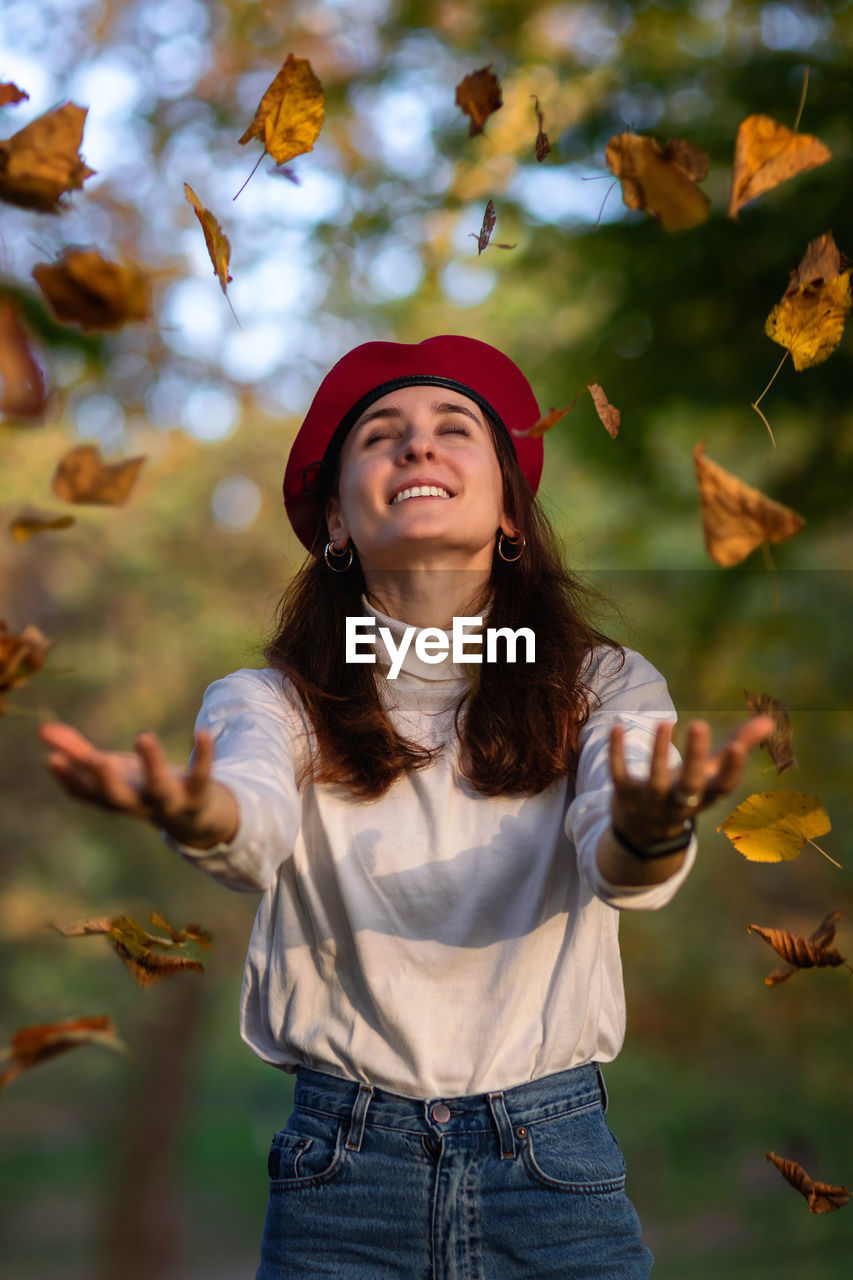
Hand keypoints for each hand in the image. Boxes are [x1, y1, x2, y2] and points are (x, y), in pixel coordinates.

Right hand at [37, 721, 237, 847]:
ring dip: (152, 763)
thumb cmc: (141, 787)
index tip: (51, 758)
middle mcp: (137, 804)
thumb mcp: (110, 769)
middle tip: (96, 760)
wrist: (192, 816)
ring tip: (143, 736)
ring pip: (160, 788)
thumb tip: (41, 727)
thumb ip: (76, 750)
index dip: (68, 778)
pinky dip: (203, 755)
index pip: (85, 794)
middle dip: (105, 780)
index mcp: (112, 798)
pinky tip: (202, 732)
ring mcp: (168, 802)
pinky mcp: (197, 794)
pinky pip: (201, 776)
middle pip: (118, 798)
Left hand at [608, 714, 774, 845]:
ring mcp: (651, 800)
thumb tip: (770, 721)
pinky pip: (619, 774)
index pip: (722, 787)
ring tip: (664, 722)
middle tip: (700, 724)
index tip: (737, 747)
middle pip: (690, 784)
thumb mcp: (711, 774)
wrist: (644, 834)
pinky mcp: (624, 795)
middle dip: (695, 757)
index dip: (731, 770)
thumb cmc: (686, 792)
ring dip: (658, 752)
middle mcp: (679, 802)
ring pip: (656, 780)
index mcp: (704, 796)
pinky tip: (617, 727)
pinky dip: (617, 753)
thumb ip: (738, 746)